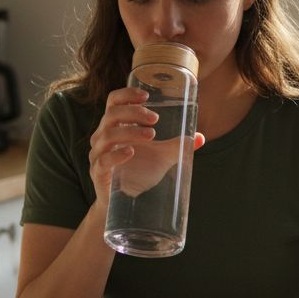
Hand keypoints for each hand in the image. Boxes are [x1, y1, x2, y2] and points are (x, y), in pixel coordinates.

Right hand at [88, 87, 203, 206]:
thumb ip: (178, 146)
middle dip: (134, 112)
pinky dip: (116, 155)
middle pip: (111, 115)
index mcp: (116, 126)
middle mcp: (103, 137)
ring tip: (151, 135)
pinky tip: (130, 152)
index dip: (126, 95)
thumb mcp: (161, 156)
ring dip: (130, 132)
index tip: (146, 96)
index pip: (113, 102)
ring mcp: (99, 155)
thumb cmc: (139, 172)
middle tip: (155, 119)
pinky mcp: (98, 173)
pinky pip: (103, 160)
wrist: (125, 203)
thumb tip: (200, 138)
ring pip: (107, 136)